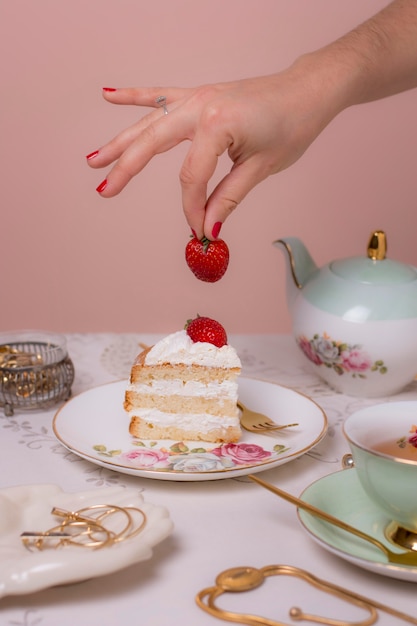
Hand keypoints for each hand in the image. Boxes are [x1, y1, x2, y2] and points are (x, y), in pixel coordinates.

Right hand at [87, 67, 336, 238]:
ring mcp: (197, 97)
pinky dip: (135, 96)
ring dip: (120, 140)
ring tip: (94, 159)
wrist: (307, 91)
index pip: (191, 178)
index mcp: (217, 125)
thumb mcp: (260, 167)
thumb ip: (227, 198)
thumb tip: (206, 227)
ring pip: (149, 122)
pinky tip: (109, 95)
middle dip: (126, 170)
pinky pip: (160, 95)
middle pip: (152, 143)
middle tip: (104, 191)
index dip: (192, 209)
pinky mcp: (199, 95)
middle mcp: (200, 106)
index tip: (198, 231)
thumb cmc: (292, 126)